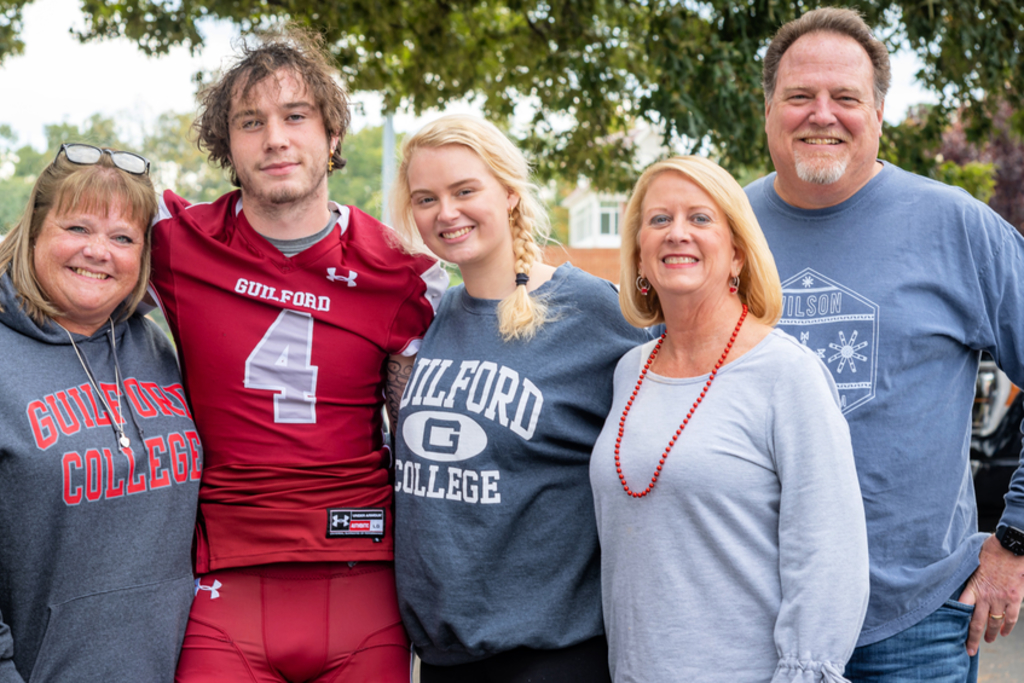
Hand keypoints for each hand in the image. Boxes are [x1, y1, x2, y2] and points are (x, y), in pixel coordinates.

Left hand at [958, 534, 1023, 655]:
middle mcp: (986, 595)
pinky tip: (1003, 633)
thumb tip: (953, 574)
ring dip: (990, 633)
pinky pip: (1010, 617)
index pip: (961, 607)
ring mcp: (1001, 598)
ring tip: (987, 641)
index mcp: (973, 586)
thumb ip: (967, 574)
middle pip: (977, 622)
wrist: (1012, 546)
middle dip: (972, 638)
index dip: (956, 619)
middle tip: (969, 649)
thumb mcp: (972, 560)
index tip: (951, 629)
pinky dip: (1007, 627)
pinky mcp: (1014, 598)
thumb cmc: (990, 549)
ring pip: (994, 622)